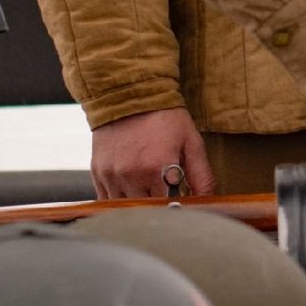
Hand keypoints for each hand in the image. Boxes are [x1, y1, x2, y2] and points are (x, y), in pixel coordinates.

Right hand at [89, 106, 212, 200]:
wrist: (129, 94)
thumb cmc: (164, 117)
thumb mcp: (191, 141)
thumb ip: (202, 176)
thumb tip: (208, 202)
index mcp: (159, 167)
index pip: (170, 207)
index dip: (178, 209)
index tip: (182, 206)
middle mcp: (132, 175)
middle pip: (148, 211)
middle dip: (159, 208)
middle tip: (166, 198)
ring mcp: (112, 175)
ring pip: (126, 209)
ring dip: (138, 206)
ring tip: (148, 191)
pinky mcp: (98, 173)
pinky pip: (107, 200)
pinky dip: (120, 201)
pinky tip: (131, 189)